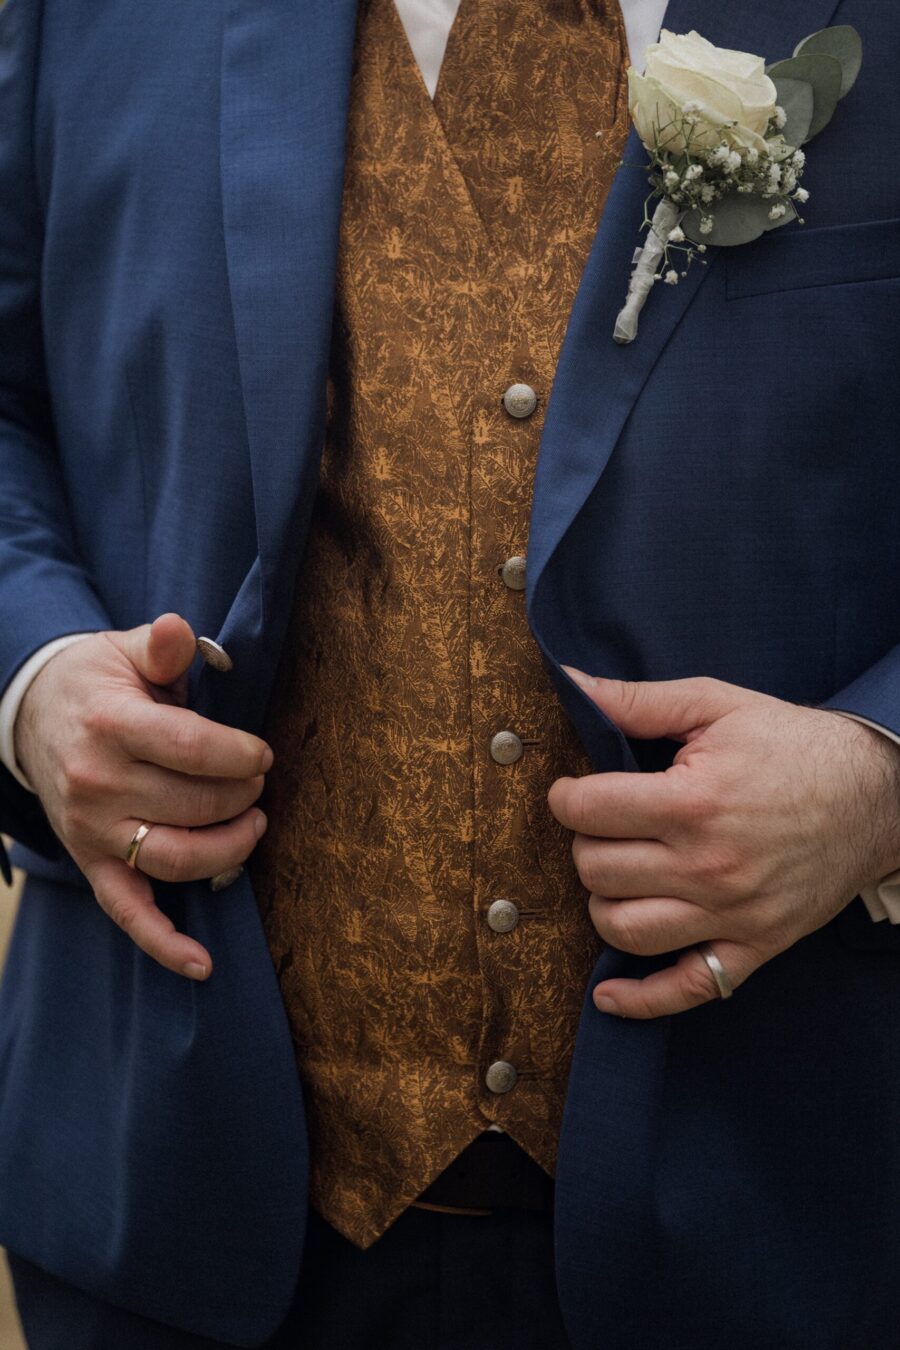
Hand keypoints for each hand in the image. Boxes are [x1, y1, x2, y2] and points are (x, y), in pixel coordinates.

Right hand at [15, 613, 272, 979]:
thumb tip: (179, 629)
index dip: (242, 755)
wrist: (30, 715)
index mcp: (111, 726)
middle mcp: (98, 784)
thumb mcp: (122, 650)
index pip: (193, 749)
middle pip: (195, 805)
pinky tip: (203, 964)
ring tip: (254, 825)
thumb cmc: (95, 682)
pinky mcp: (92, 863)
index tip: (263, 753)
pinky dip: (166, 945)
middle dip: (244, 794)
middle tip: (259, 782)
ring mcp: (93, 831)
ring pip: (178, 859)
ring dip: (230, 849)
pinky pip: (129, 913)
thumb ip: (160, 648)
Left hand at [548, 670, 899, 1018]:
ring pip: (623, 929)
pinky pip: (687, 988)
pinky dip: (640, 999)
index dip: (567, 796)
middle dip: (586, 843)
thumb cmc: (791, 744)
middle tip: (605, 825)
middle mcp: (710, 866)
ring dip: (603, 902)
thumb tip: (572, 685)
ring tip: (619, 872)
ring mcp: (732, 914)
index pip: (589, 811)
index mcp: (695, 802)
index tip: (573, 790)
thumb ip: (639, 700)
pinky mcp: (754, 946)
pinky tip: (607, 992)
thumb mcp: (717, 705)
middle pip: (597, 870)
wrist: (877, 792)